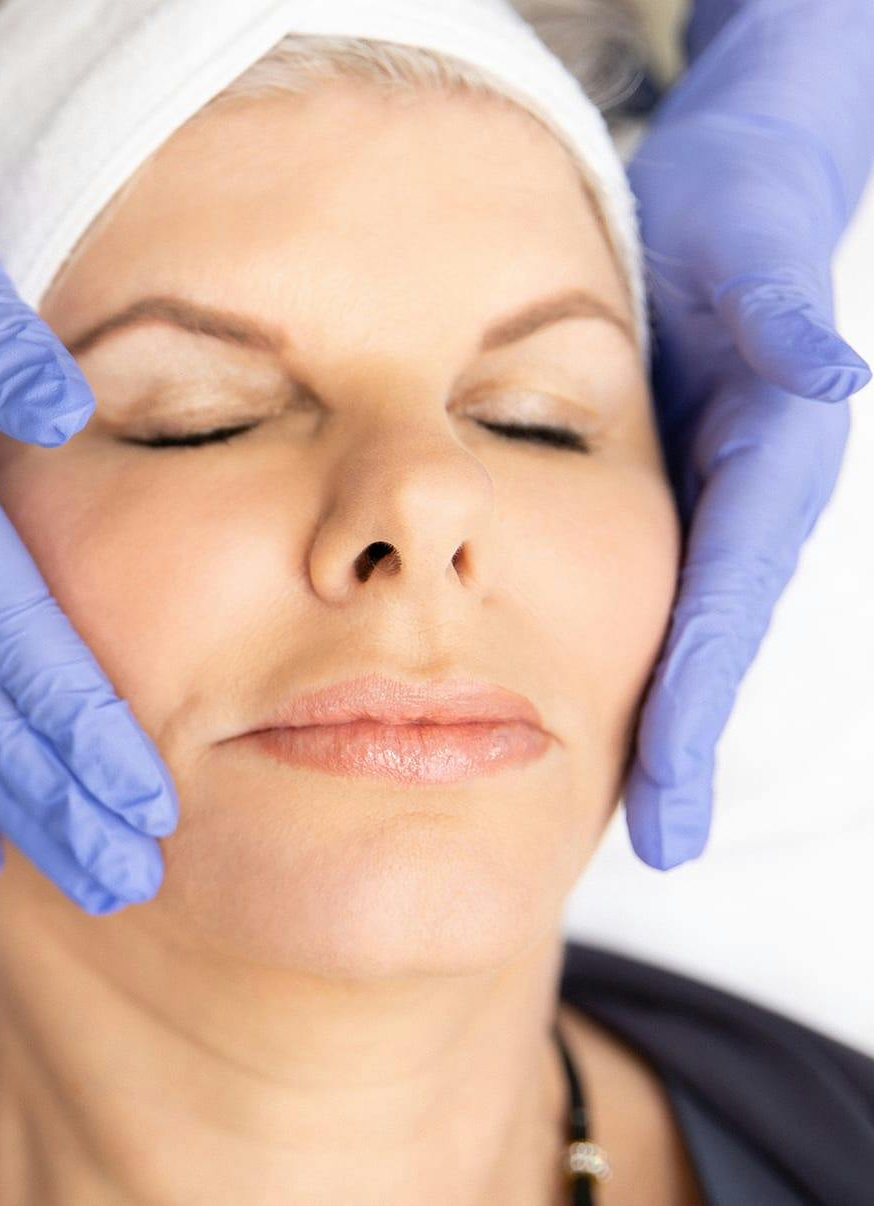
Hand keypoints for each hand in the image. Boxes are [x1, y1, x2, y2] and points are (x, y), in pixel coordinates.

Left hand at [623, 0, 872, 866]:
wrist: (726, 194)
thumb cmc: (737, 221)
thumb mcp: (755, 259)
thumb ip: (787, 319)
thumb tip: (833, 373)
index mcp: (767, 469)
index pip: (722, 610)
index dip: (694, 710)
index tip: (669, 811)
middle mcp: (741, 503)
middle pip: (702, 645)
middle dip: (678, 751)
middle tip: (652, 852)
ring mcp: (704, 501)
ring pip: (672, 630)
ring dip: (649, 722)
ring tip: (614, 818)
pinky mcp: (662, 490)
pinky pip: (634, 586)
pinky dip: (618, 655)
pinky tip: (564, 708)